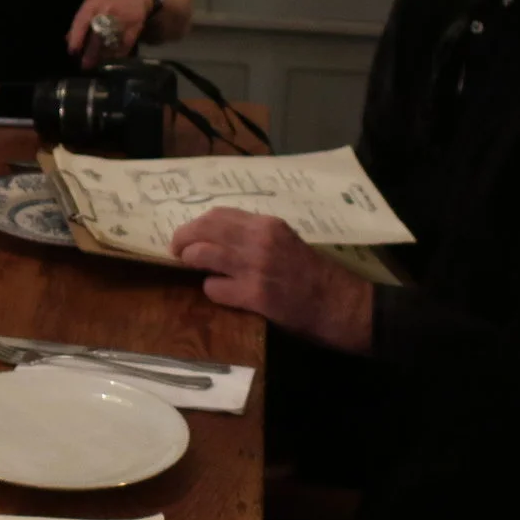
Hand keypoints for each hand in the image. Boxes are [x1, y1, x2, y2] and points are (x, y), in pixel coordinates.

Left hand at [67, 0, 157, 68]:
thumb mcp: (93, 1)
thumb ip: (81, 20)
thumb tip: (68, 40)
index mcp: (93, 3)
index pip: (81, 21)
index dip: (76, 38)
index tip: (72, 52)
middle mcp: (107, 10)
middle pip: (97, 35)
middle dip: (90, 53)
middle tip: (85, 65)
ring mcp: (122, 19)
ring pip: (110, 43)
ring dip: (103, 56)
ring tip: (97, 63)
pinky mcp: (135, 27)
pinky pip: (124, 45)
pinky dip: (117, 54)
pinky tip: (111, 58)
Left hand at [166, 210, 373, 350]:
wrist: (342, 304)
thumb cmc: (315, 275)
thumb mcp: (287, 242)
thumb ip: (257, 236)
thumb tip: (220, 237)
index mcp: (268, 224)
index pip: (219, 214)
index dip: (197, 223)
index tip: (190, 232)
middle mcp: (260, 240)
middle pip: (204, 230)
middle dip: (183, 239)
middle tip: (176, 250)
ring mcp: (255, 267)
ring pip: (202, 254)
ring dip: (190, 261)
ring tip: (191, 267)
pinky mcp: (255, 295)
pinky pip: (215, 288)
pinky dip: (211, 290)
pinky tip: (220, 293)